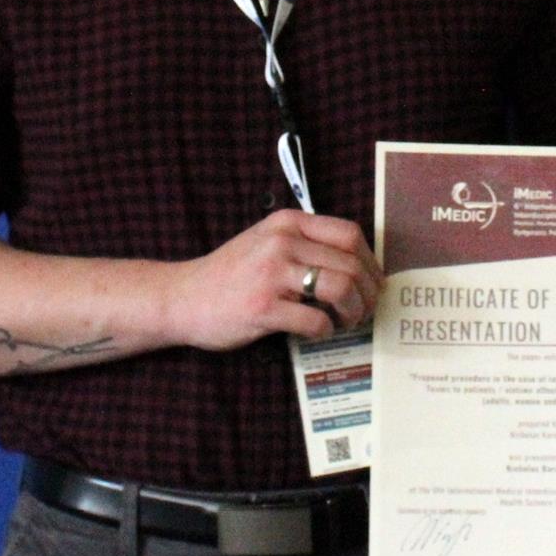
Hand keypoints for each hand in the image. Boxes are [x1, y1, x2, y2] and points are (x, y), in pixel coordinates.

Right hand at [164, 210, 383, 350]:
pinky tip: (317, 332)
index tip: (373, 283)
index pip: (350, 234)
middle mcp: (282, 242)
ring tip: (345, 321)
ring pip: (340, 288)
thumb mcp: (267, 242)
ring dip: (353, 312)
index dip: (371, 262)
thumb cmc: (231, 274)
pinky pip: (315, 321)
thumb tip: (357, 266)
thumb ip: (305, 244)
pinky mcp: (263, 308)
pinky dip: (326, 331)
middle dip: (367, 293)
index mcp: (288, 223)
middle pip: (351, 264)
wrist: (183, 298)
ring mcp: (272, 274)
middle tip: (364, 310)